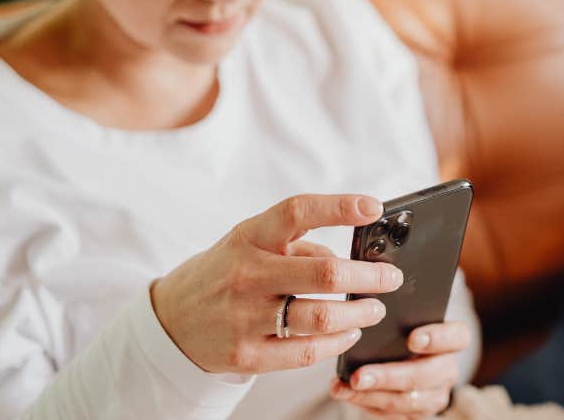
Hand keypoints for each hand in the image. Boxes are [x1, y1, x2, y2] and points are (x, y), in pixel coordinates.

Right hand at [150, 194, 404, 374]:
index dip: (339, 207)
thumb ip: (298, 244)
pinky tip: (350, 333)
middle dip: (369, 276)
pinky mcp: (248, 356)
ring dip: (360, 314)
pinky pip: (307, 352)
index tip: (374, 208)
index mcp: (249, 237)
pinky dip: (338, 342)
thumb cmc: (227, 272)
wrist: (172, 320)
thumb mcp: (251, 243)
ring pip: (321, 318)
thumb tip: (351, 257)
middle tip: (391, 278)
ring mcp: (246, 318)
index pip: (297, 212)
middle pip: (324, 273)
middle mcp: (247, 275)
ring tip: (374, 308)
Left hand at [329, 321, 471, 418]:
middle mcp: (447, 368)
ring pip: (410, 400)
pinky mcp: (418, 413)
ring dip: (374, 395)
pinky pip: (395, 415)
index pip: (457, 336)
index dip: (438, 338)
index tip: (412, 339)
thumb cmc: (399, 329)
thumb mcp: (401, 318)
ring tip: (346, 387)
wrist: (398, 355)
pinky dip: (368, 404)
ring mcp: (435, 394)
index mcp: (451, 339)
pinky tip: (345, 393)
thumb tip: (368, 309)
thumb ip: (396, 314)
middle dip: (390, 376)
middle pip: (428, 375)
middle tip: (359, 375)